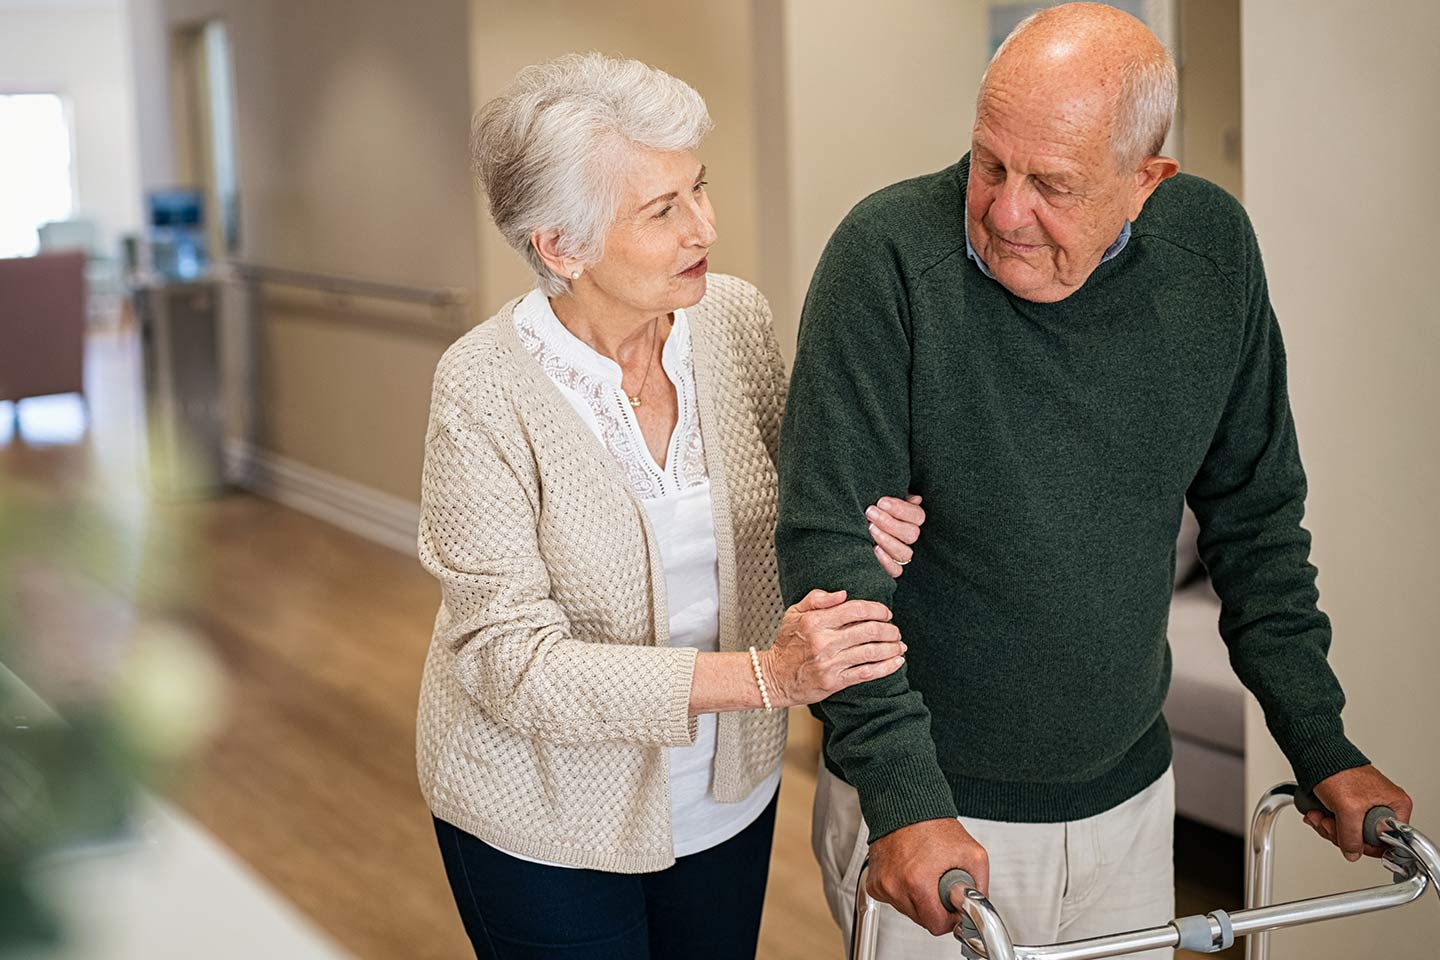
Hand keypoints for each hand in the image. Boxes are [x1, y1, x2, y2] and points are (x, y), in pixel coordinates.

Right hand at [761, 589, 904, 706]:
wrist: (775, 677)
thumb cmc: (787, 645)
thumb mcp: (794, 614)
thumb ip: (817, 599)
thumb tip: (843, 594)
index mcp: (815, 622)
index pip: (855, 609)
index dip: (876, 609)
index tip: (885, 612)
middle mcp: (824, 642)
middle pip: (868, 630)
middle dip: (889, 629)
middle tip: (895, 629)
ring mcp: (830, 663)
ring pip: (871, 652)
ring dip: (892, 647)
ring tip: (900, 644)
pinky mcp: (835, 681)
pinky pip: (867, 673)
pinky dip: (887, 667)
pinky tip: (897, 662)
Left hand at [866, 494, 924, 577]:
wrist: (855, 522)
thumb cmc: (872, 507)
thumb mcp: (882, 498)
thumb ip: (897, 494)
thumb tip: (916, 498)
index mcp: (913, 519)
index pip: (917, 516)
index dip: (900, 509)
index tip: (881, 501)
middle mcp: (910, 537)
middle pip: (911, 534)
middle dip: (889, 522)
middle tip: (870, 512)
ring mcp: (902, 554)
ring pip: (905, 552)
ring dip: (886, 540)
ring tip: (869, 528)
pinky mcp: (892, 568)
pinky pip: (896, 570)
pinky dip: (886, 561)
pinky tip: (873, 548)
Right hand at [866, 818, 989, 935]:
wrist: (907, 808)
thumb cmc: (934, 826)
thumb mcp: (973, 856)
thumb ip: (980, 888)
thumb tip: (976, 909)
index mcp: (918, 882)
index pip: (936, 925)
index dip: (949, 918)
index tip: (951, 906)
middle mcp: (896, 885)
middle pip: (921, 920)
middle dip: (933, 907)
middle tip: (938, 884)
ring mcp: (883, 884)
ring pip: (907, 911)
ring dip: (917, 899)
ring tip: (923, 874)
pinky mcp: (874, 882)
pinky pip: (893, 899)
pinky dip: (902, 891)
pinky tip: (909, 872)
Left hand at [1303, 765, 1412, 860]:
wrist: (1317, 755)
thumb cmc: (1337, 770)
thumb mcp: (1348, 808)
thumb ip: (1351, 836)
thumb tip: (1353, 853)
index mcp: (1396, 805)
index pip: (1389, 841)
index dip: (1367, 846)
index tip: (1351, 843)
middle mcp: (1385, 807)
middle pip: (1366, 839)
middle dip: (1340, 834)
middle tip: (1328, 823)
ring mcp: (1367, 807)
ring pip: (1350, 833)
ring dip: (1329, 828)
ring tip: (1319, 815)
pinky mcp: (1351, 806)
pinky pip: (1340, 824)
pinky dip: (1326, 821)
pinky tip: (1317, 814)